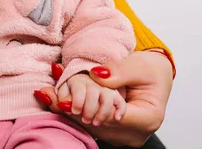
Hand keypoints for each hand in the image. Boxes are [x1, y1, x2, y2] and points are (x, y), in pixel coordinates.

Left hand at [35, 50, 172, 146]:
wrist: (155, 74)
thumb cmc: (150, 69)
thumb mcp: (137, 65)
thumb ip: (118, 71)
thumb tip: (97, 75)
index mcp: (148, 118)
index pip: (111, 118)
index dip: (86, 108)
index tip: (63, 100)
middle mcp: (136, 133)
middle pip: (98, 125)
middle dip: (71, 110)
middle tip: (47, 94)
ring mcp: (125, 136)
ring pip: (92, 127)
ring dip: (70, 112)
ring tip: (48, 96)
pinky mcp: (115, 132)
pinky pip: (92, 124)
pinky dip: (76, 112)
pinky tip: (58, 100)